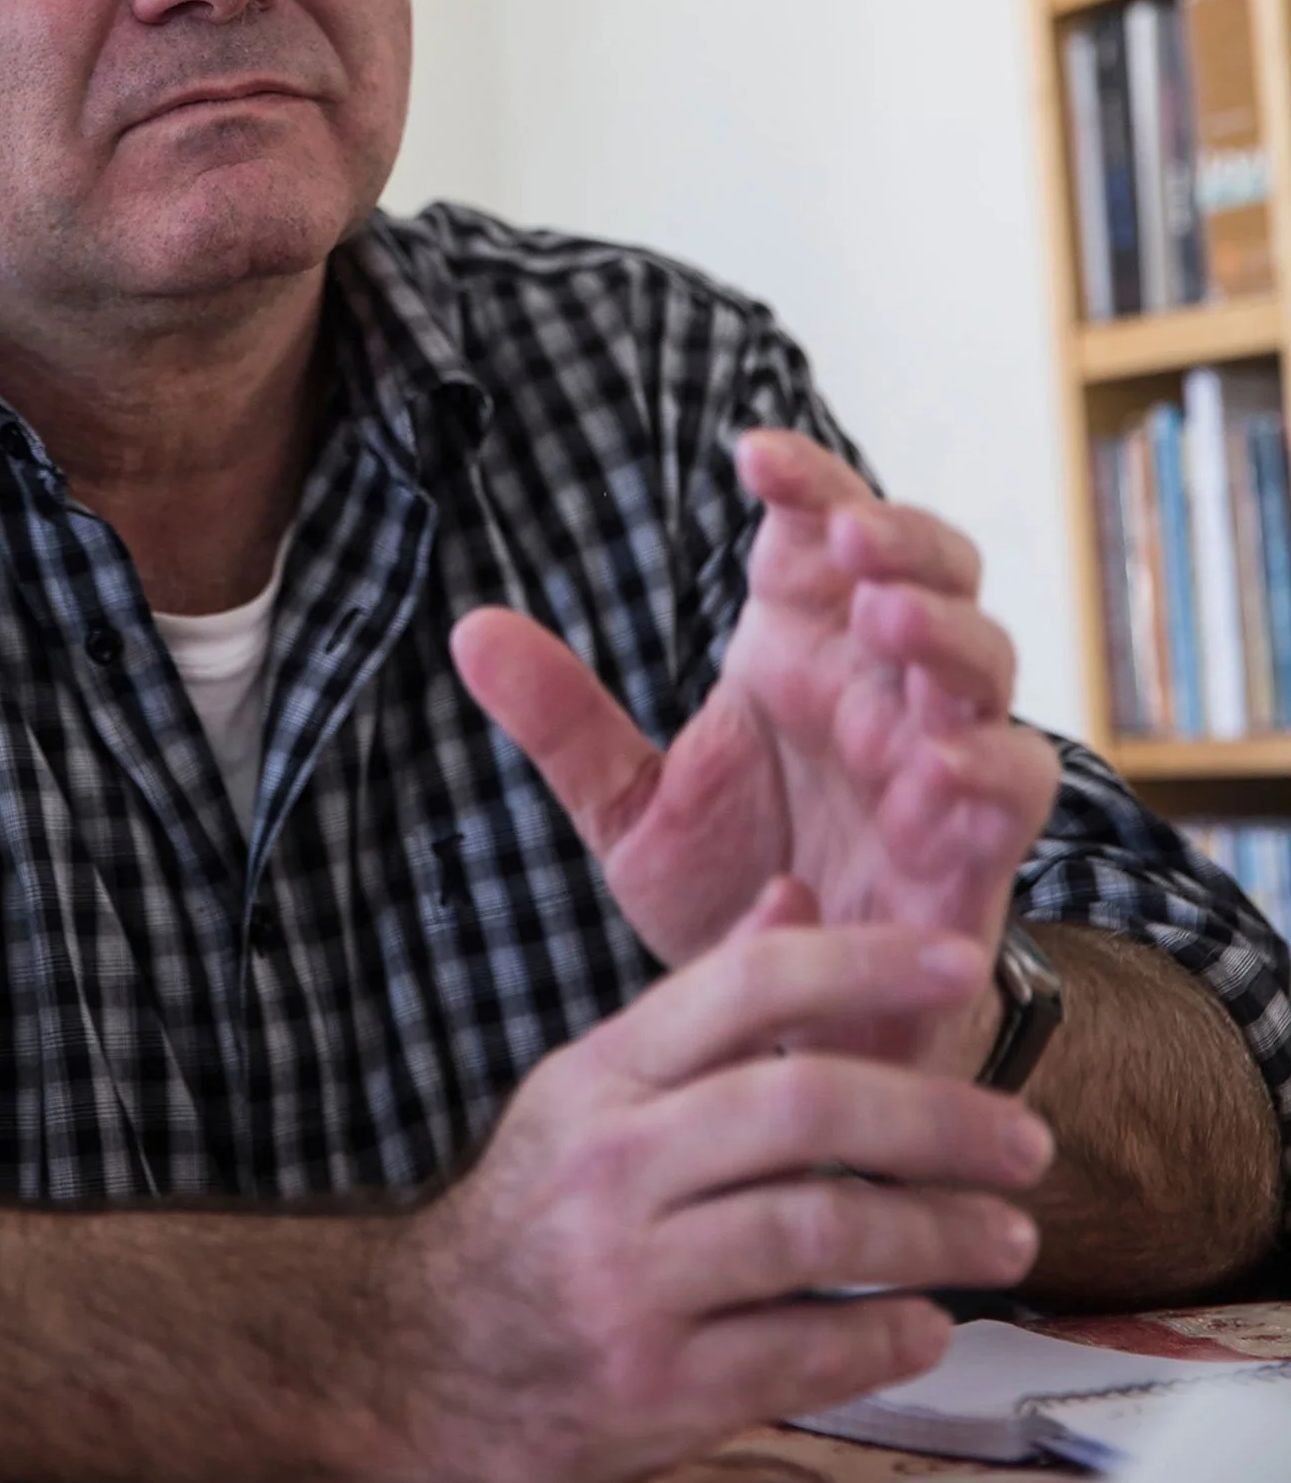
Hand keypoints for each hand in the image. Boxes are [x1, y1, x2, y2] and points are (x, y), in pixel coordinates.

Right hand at [391, 896, 1050, 1482]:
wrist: (428, 1359)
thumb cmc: (541, 1208)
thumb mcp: (600, 1086)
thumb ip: (705, 1003)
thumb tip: (796, 896)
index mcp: (607, 1075)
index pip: (748, 985)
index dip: (866, 964)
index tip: (962, 966)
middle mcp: (615, 1166)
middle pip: (802, 1107)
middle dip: (937, 1119)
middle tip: (1027, 1138)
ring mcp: (630, 1280)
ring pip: (816, 1230)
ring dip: (937, 1233)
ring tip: (1008, 1236)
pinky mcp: (654, 1388)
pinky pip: (800, 1352)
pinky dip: (883, 1336)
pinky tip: (929, 1322)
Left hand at [451, 429, 1060, 1063]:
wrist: (792, 1026)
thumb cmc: (732, 890)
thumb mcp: (629, 810)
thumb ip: (564, 723)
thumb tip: (469, 629)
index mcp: (799, 647)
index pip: (819, 529)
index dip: (804, 480)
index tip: (751, 456)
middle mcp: (877, 685)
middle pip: (929, 568)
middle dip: (899, 537)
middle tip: (846, 532)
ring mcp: (936, 756)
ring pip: (982, 659)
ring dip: (945, 630)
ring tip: (886, 618)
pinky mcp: (977, 847)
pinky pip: (1013, 785)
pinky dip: (987, 764)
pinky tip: (938, 760)